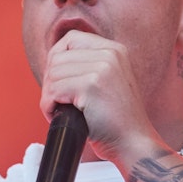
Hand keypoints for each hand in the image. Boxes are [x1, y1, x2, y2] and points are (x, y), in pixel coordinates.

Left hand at [39, 29, 154, 161]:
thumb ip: (88, 66)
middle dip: (50, 82)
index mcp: (114, 50)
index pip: (71, 39)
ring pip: (53, 74)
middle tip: (58, 102)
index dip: (56, 59)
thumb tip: (51, 61)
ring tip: (60, 111)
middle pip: (57, 57)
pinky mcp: (91, 85)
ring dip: (49, 96)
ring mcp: (102, 68)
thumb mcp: (108, 82)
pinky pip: (54, 90)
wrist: (133, 143)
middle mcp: (110, 54)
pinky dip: (49, 106)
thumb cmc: (115, 120)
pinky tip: (60, 115)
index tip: (57, 81)